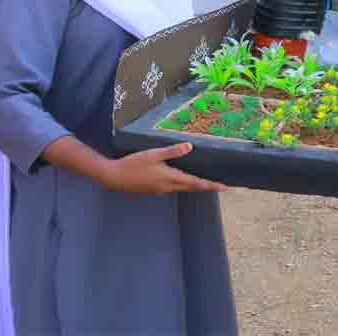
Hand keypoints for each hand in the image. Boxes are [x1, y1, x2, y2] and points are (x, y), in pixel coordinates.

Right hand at [100, 143, 226, 194]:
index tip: (223, 187)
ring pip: (182, 188)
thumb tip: (190, 147)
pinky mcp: (154, 190)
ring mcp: (160, 190)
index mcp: (170, 178)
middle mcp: (168, 187)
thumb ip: (172, 151)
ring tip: (205, 182)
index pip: (195, 183)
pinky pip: (173, 188)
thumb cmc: (133, 164)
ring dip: (194, 186)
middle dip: (205, 186)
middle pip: (191, 187)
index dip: (210, 185)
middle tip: (219, 186)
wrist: (114, 178)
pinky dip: (182, 184)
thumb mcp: (153, 154)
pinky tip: (182, 179)